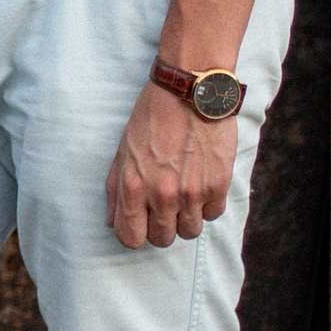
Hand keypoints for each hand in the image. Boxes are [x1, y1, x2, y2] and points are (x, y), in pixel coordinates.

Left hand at [104, 81, 238, 248]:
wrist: (190, 91)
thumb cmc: (152, 116)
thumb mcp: (124, 148)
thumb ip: (116, 188)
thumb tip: (112, 221)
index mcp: (133, 185)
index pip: (130, 238)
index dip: (134, 232)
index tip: (140, 220)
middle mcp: (163, 194)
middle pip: (162, 240)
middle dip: (160, 226)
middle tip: (163, 204)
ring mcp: (192, 192)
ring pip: (189, 232)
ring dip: (186, 217)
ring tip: (183, 191)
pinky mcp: (218, 186)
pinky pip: (213, 214)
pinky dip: (207, 204)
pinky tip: (201, 181)